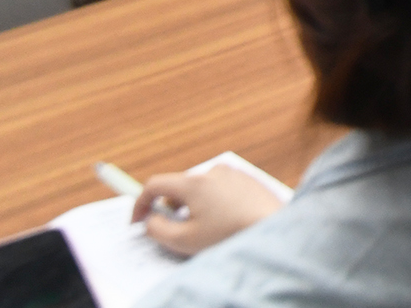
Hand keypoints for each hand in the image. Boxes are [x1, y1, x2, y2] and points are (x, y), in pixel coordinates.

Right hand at [134, 166, 281, 255]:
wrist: (272, 227)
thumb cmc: (229, 234)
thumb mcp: (183, 240)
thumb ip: (157, 229)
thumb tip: (151, 219)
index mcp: (194, 182)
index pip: (155, 184)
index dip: (140, 203)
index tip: (137, 221)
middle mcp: (213, 171)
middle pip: (178, 186)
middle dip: (170, 207)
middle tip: (173, 228)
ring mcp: (233, 173)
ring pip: (200, 188)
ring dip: (192, 205)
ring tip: (203, 227)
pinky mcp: (247, 180)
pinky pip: (220, 189)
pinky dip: (212, 203)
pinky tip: (223, 221)